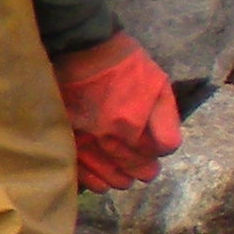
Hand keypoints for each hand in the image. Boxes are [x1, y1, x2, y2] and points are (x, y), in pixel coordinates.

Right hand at [54, 32, 181, 191]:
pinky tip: (99, 184)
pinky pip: (79, 169)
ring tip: (123, 180)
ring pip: (106, 173)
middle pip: (133, 166)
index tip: (156, 152)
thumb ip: (165, 119)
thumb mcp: (158, 83)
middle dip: (142, 170)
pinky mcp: (66, 136)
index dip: (159, 152)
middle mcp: (108, 135)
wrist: (82, 48)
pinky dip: (91, 180)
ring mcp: (84, 138)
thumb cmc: (125, 64)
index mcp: (134, 122)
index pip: (157, 152)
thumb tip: (166, 148)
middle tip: (145, 174)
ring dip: (118, 178)